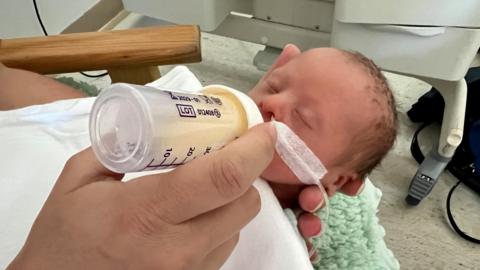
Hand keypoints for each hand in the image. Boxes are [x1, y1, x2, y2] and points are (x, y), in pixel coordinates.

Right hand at [8, 124, 275, 269]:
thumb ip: (118, 146)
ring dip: (231, 203)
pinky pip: (222, 250)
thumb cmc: (62, 237)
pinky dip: (218, 229)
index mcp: (147, 212)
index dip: (254, 151)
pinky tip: (190, 222)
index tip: (265, 132)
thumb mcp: (78, 179)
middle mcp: (178, 248)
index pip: (223, 178)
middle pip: (246, 204)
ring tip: (201, 193)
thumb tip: (152, 126)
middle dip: (246, 176)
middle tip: (226, 159)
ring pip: (237, 228)